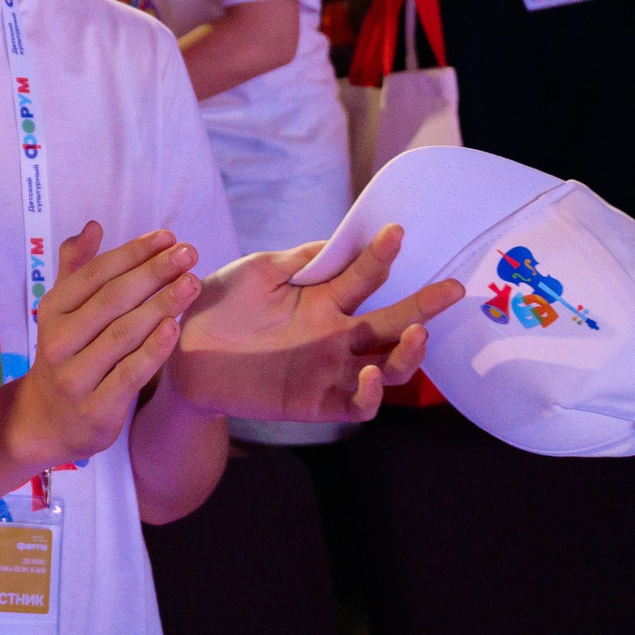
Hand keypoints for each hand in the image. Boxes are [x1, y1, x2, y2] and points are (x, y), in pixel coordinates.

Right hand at [0, 223, 202, 474]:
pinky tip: (175, 327)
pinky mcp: (96, 408)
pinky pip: (129, 374)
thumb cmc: (67, 353)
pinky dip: (153, 350)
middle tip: (189, 253)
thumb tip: (94, 226)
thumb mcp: (62, 311)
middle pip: (112, 299)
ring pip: (123, 334)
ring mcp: (75, 376)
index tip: (168, 236)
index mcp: (52, 310)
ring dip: (161, 305)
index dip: (133, 252)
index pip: (96, 273)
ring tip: (192, 284)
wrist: (48, 421)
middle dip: (154, 273)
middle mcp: (58, 341)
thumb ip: (76, 267)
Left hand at [170, 223, 463, 422]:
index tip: (396, 230)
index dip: (381, 255)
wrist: (182, 349)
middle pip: (391, 321)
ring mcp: (330, 369)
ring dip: (408, 353)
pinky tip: (370, 374)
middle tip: (453, 287)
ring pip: (388, 366)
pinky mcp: (315, 401)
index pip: (364, 275)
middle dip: (424, 306)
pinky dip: (370, 393)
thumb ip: (301, 260)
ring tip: (416, 333)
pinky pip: (357, 404)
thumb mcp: (259, 271)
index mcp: (323, 298)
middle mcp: (335, 333)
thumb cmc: (220, 303)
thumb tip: (342, 239)